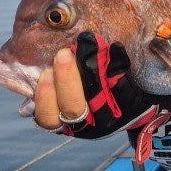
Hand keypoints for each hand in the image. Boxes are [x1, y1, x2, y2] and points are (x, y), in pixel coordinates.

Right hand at [33, 33, 170, 140]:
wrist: (139, 102)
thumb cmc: (93, 91)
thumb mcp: (70, 91)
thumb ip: (54, 85)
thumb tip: (32, 72)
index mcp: (65, 122)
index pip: (48, 119)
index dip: (44, 98)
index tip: (44, 74)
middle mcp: (85, 125)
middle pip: (71, 108)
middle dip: (66, 80)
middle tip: (63, 54)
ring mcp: (109, 119)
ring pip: (97, 99)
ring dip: (91, 70)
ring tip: (88, 45)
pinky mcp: (131, 108)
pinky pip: (124, 87)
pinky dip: (118, 64)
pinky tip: (115, 48)